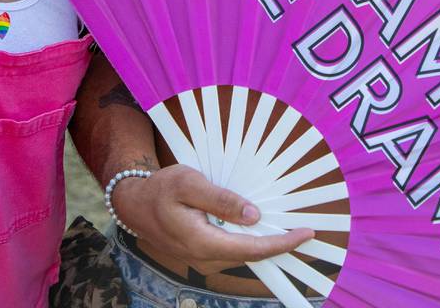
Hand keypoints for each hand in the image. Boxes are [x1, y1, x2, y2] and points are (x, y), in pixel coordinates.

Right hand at [112, 164, 313, 274]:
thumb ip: (222, 199)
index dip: (282, 243)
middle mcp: (204, 257)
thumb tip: (254, 215)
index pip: (252, 249)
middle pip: (252, 255)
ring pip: (243, 254)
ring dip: (266, 243)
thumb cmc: (160, 189)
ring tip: (289, 228)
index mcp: (202, 241)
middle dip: (279, 244)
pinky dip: (251, 241)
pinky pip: (233, 250)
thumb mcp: (190, 183)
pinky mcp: (202, 252)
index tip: (305, 234)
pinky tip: (262, 228)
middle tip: (305, 230)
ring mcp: (202, 258)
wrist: (134, 204)